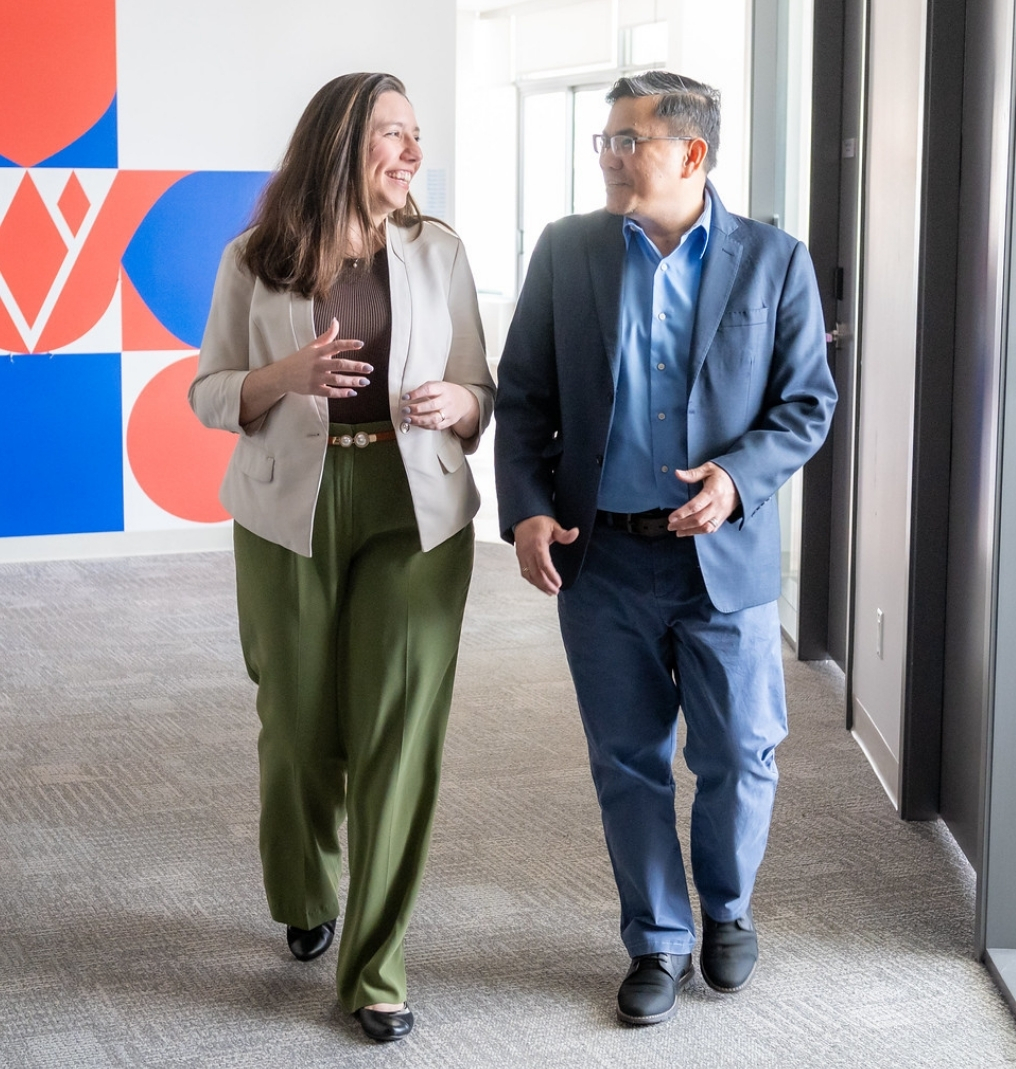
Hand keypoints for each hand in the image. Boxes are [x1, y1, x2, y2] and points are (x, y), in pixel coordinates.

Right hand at [239, 318, 370, 424]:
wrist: (283, 375)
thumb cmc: (301, 359)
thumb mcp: (313, 345)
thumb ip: (327, 336)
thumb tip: (336, 320)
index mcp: (318, 352)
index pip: (335, 345)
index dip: (348, 344)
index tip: (361, 344)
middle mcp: (317, 364)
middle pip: (339, 364)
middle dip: (355, 366)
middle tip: (369, 368)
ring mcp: (315, 378)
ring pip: (336, 380)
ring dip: (352, 381)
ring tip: (365, 381)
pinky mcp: (314, 389)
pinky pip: (330, 392)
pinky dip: (341, 393)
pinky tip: (352, 392)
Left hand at [401, 381, 479, 438]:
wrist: (464, 401)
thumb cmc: (445, 392)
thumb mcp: (438, 385)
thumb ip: (424, 389)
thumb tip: (408, 396)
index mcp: (443, 388)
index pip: (429, 389)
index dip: (416, 393)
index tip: (405, 397)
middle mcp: (447, 400)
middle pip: (432, 405)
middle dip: (416, 409)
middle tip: (405, 410)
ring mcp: (449, 412)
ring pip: (433, 419)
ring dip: (418, 420)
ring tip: (407, 419)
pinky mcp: (449, 422)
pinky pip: (436, 426)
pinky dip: (424, 426)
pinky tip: (416, 424)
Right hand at [514, 515, 579, 594]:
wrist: (523, 519)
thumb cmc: (539, 522)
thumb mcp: (553, 525)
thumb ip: (563, 533)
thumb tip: (575, 532)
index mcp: (537, 545)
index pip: (544, 563)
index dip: (551, 575)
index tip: (559, 584)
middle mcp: (528, 552)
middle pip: (536, 573)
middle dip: (546, 584)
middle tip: (556, 591)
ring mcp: (522, 556)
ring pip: (529, 575)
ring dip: (539, 585)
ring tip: (550, 592)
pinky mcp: (520, 558)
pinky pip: (525, 573)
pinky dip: (532, 581)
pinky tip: (540, 586)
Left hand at [668, 462, 739, 536]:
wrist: (742, 480)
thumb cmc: (724, 474)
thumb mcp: (708, 468)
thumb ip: (692, 474)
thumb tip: (677, 473)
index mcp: (713, 492)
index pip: (695, 506)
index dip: (682, 513)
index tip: (671, 517)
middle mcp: (718, 504)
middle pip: (699, 519)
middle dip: (683, 525)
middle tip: (670, 526)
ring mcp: (721, 513)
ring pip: (706, 527)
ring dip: (690, 531)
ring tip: (678, 532)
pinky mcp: (723, 517)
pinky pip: (712, 529)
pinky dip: (700, 532)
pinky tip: (690, 532)